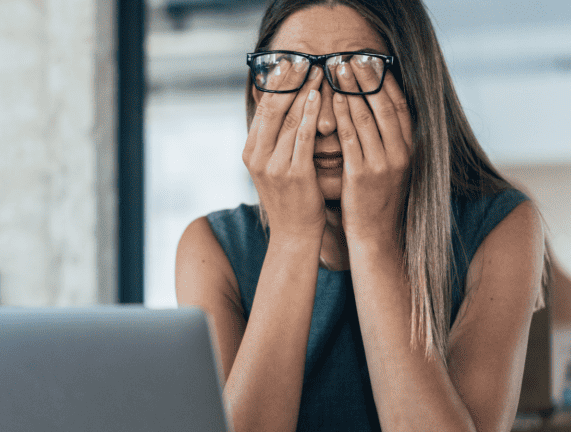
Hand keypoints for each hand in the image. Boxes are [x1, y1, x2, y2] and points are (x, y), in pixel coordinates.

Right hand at [242, 65, 326, 242]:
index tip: (290, 62)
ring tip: (318, 71)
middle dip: (289, 81)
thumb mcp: (273, 167)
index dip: (276, 83)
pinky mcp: (294, 174)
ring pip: (289, 119)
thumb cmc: (290, 198)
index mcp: (250, 152)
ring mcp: (274, 166)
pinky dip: (312, 113)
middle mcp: (257, 157)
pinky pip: (303, 136)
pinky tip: (320, 97)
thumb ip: (274, 140)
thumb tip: (281, 108)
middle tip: (304, 58)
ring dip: (305, 91)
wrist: (294, 234)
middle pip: (272, 109)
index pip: (262, 108)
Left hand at [331, 56, 412, 243]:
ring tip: (337, 70)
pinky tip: (333, 100)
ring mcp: (383, 164)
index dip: (386, 81)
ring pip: (367, 118)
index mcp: (410, 149)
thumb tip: (378, 112)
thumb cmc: (377, 200)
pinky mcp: (362, 175)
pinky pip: (350, 138)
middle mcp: (401, 153)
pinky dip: (342, 116)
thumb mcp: (391, 168)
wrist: (376, 236)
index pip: (400, 106)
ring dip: (351, 90)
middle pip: (384, 106)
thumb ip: (388, 141)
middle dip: (367, 79)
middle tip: (351, 58)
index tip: (373, 61)